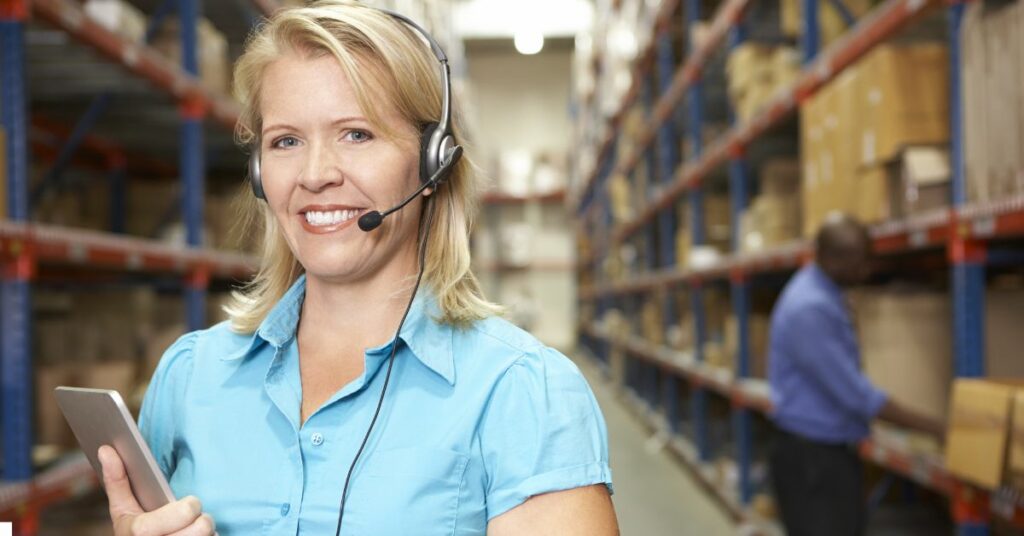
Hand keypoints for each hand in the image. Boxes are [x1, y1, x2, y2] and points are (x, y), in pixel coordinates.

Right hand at [98, 445, 216, 535]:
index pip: (183, 514)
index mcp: (137, 532)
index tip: (192, 503)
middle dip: (203, 519)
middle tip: (195, 517)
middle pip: (200, 528)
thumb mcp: (123, 510)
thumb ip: (117, 481)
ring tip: (195, 529)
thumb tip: (106, 449)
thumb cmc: (135, 532)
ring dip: (207, 530)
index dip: (189, 508)